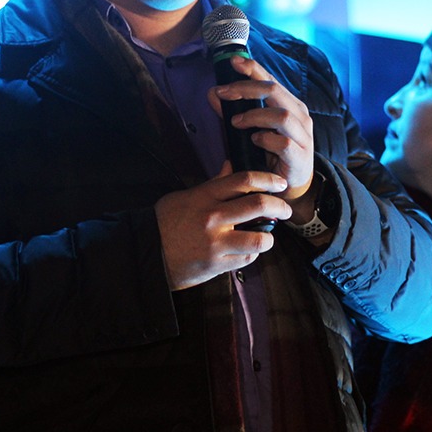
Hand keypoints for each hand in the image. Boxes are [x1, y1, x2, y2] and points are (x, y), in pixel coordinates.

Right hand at [155, 163, 290, 289]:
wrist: (146, 253)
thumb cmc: (164, 222)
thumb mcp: (185, 196)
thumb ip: (212, 184)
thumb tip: (230, 167)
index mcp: (205, 196)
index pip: (243, 180)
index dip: (268, 179)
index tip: (279, 182)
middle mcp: (213, 217)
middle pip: (259, 205)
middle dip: (280, 206)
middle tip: (285, 209)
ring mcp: (216, 243)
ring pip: (260, 238)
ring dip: (268, 236)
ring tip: (266, 235)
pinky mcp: (217, 265)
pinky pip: (247, 258)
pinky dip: (251, 254)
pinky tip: (246, 250)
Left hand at [209, 55, 315, 204]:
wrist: (291, 186)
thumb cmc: (271, 153)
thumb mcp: (250, 129)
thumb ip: (233, 110)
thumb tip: (212, 93)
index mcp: (289, 104)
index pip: (271, 79)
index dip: (253, 68)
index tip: (233, 62)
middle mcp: (299, 116)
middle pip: (274, 91)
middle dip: (246, 88)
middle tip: (223, 92)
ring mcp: (303, 136)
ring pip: (281, 115)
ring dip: (254, 115)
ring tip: (235, 121)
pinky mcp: (300, 156)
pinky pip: (283, 143)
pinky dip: (265, 139)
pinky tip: (254, 140)